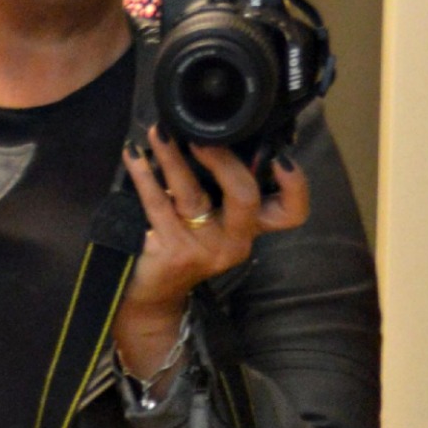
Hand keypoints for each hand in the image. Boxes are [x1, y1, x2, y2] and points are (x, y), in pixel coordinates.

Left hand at [114, 125, 311, 379]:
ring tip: (158, 132)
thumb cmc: (186, 245)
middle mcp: (234, 242)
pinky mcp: (171, 253)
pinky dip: (143, 175)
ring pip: (192, 194)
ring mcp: (202, 250)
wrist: (152, 295)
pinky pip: (156, 204)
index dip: (295, 185)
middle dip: (223, 159)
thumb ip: (225, 189)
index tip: (282, 157)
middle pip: (245, 195)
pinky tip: (133, 155)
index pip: (291, 212)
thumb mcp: (215, 220)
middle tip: (201, 136)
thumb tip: (221, 134)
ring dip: (173, 157)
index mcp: (251, 230)